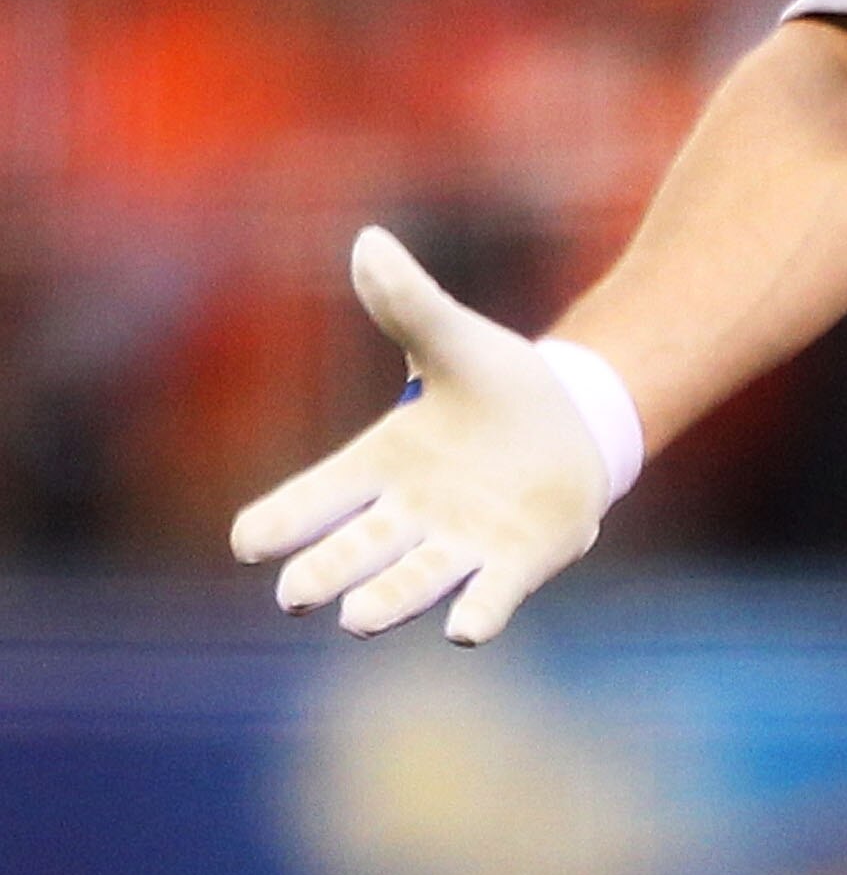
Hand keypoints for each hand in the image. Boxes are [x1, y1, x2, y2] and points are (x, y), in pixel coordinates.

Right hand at [229, 228, 615, 643]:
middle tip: (295, 596)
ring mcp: (464, 541)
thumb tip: (370, 243)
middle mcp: (414, 513)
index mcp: (383, 462)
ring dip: (387, 600)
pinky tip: (464, 630)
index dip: (283, 519)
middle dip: (328, 570)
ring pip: (416, 578)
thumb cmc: (495, 385)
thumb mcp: (454, 338)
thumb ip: (409, 303)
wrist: (571, 419)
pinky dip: (478, 611)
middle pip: (358, 548)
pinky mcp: (518, 560)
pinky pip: (492, 592)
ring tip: (355, 621)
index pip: (320, 494)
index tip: (247, 543)